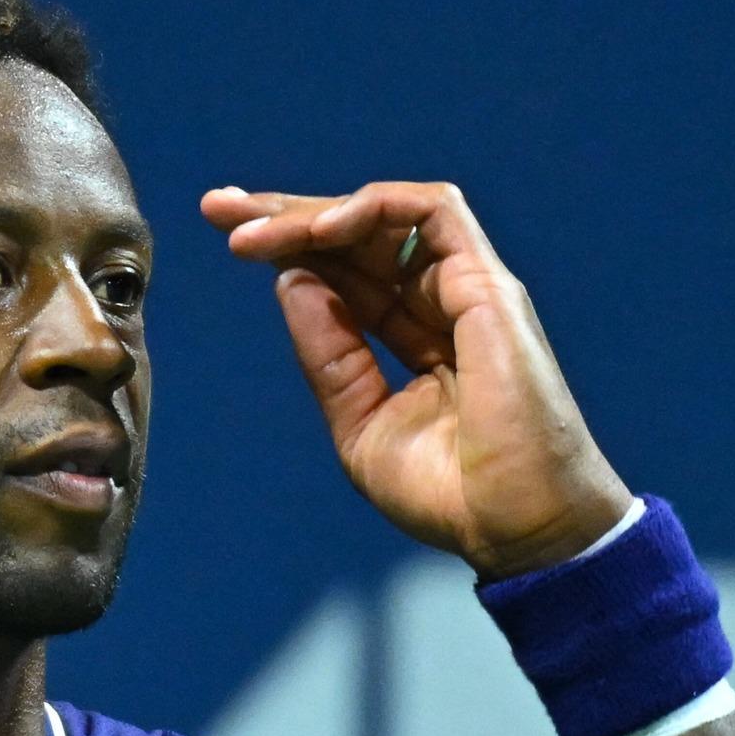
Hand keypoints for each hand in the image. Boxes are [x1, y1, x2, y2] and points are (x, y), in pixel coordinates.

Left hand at [202, 182, 636, 580]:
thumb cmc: (451, 495)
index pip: (348, 275)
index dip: (290, 250)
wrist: (515, 528)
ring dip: (318, 213)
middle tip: (219, 207)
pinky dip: (374, 209)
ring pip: (389, 216)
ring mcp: (470, 290)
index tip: (226, 238)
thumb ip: (329, 356)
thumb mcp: (360, 424)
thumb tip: (291, 280)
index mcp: (417, 339)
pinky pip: (434, 213)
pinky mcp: (489, 286)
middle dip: (287, 214)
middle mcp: (444, 304)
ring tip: (255, 230)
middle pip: (361, 237)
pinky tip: (320, 233)